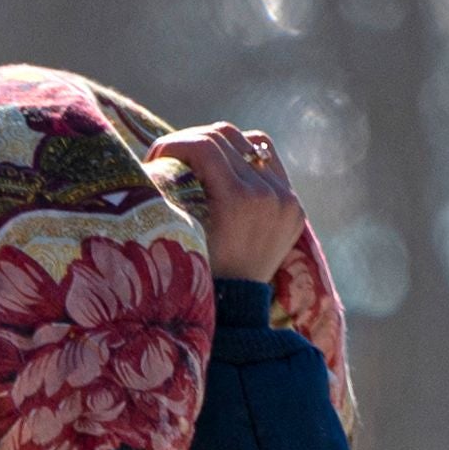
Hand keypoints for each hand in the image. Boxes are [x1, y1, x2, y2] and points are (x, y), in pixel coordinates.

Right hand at [151, 121, 304, 288]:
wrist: (235, 312)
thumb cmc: (196, 275)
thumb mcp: (181, 231)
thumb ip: (175, 191)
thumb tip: (159, 159)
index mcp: (238, 200)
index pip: (203, 145)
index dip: (172, 144)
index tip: (154, 157)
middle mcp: (268, 194)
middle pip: (225, 136)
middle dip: (191, 141)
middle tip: (171, 157)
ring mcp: (286, 199)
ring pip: (251, 142)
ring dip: (220, 146)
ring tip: (200, 162)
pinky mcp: (294, 206)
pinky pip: (270, 162)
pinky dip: (247, 159)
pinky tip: (229, 171)